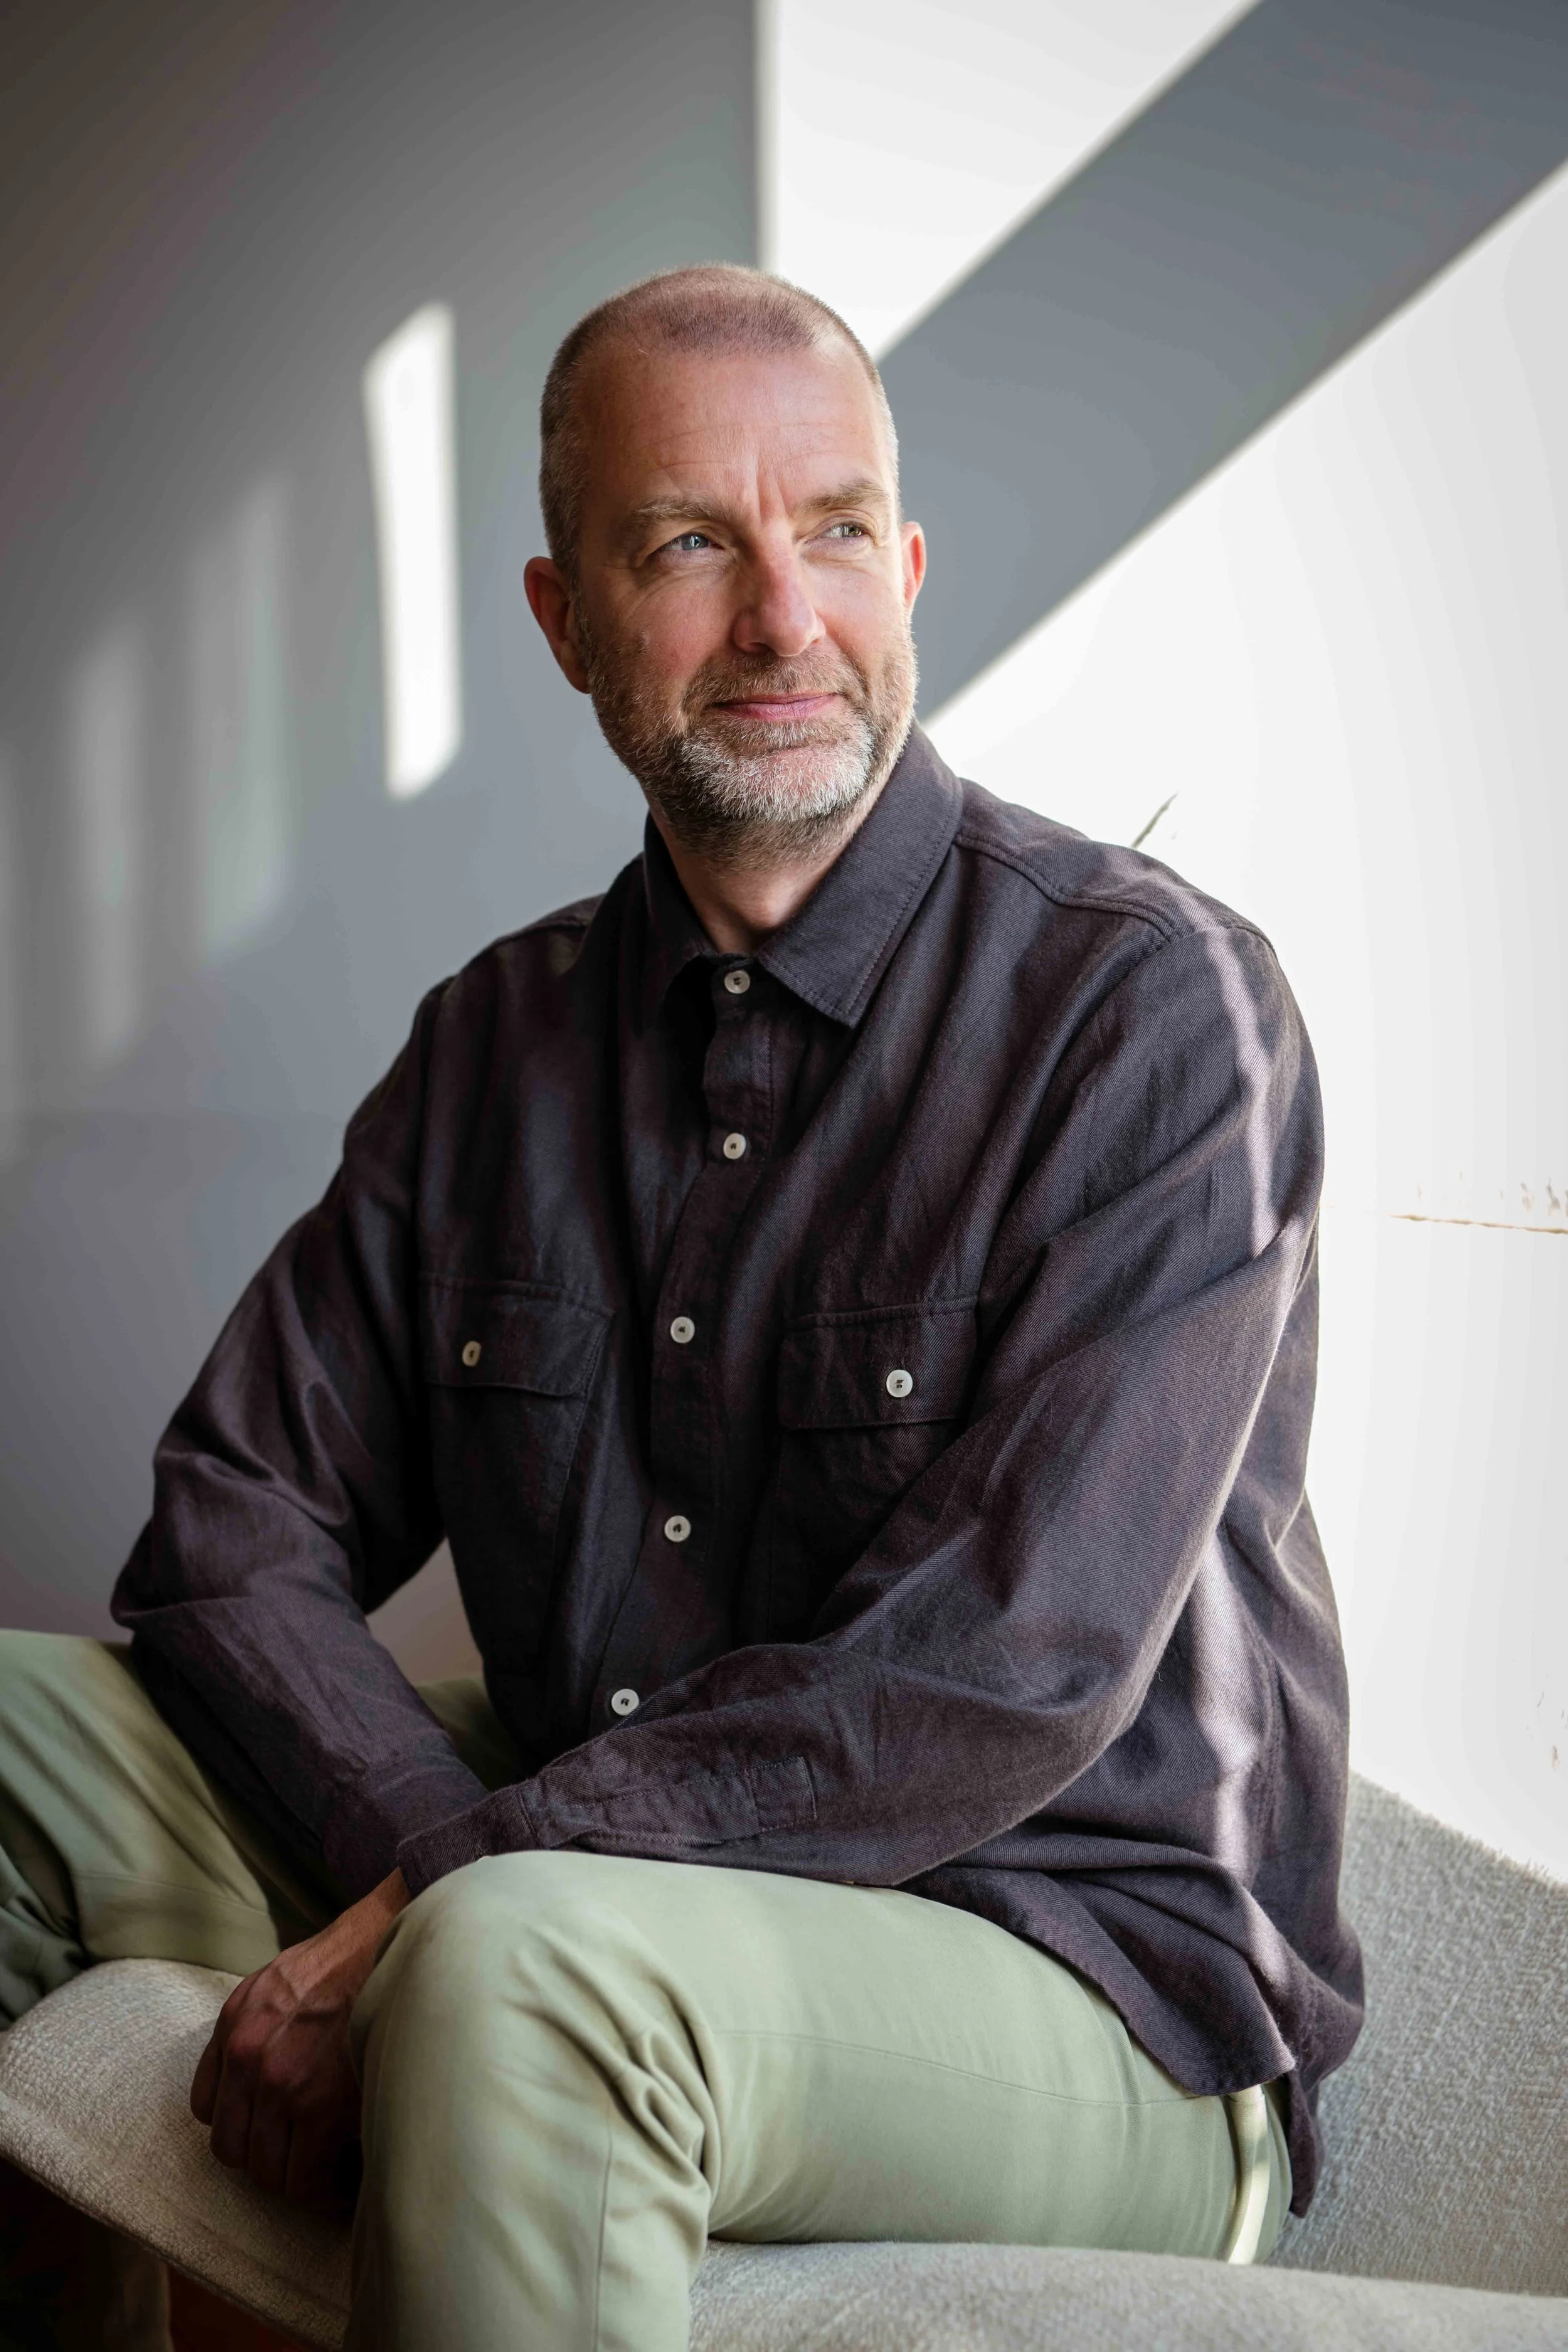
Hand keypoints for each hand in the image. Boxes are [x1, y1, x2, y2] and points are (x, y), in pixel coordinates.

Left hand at [190, 1867, 409, 2208]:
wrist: (402, 1942)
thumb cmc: (356, 1961)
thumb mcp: (281, 1979)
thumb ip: (257, 2027)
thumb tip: (261, 2087)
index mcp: (236, 2023)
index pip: (207, 2109)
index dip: (243, 2123)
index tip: (271, 2130)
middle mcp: (249, 2057)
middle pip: (233, 2149)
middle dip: (269, 2158)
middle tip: (304, 2157)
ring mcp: (283, 2085)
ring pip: (269, 2172)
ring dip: (298, 2178)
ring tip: (330, 2173)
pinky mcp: (321, 2108)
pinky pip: (308, 2180)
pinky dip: (327, 2190)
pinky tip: (347, 2181)